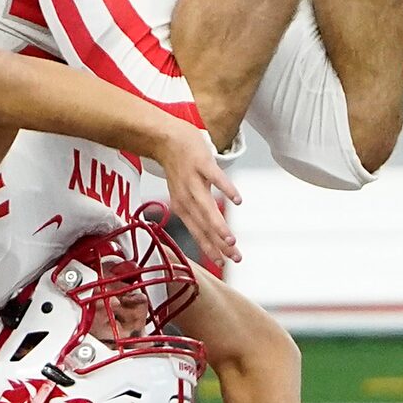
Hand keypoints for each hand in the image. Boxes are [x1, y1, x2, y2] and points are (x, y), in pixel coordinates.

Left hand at [153, 121, 241, 267]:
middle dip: (220, 244)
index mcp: (182, 207)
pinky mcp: (201, 163)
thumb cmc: (179, 167)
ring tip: (231, 240)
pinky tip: (237, 200)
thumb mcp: (184, 193)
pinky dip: (226, 189)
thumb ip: (198, 211)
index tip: (223, 264)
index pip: (198, 232)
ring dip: (218, 225)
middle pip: (205, 225)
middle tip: (235, 257)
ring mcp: (193, 180)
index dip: (210, 249)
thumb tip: (213, 231)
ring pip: (206, 207)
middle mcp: (186, 197)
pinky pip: (215, 178)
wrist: (165, 138)